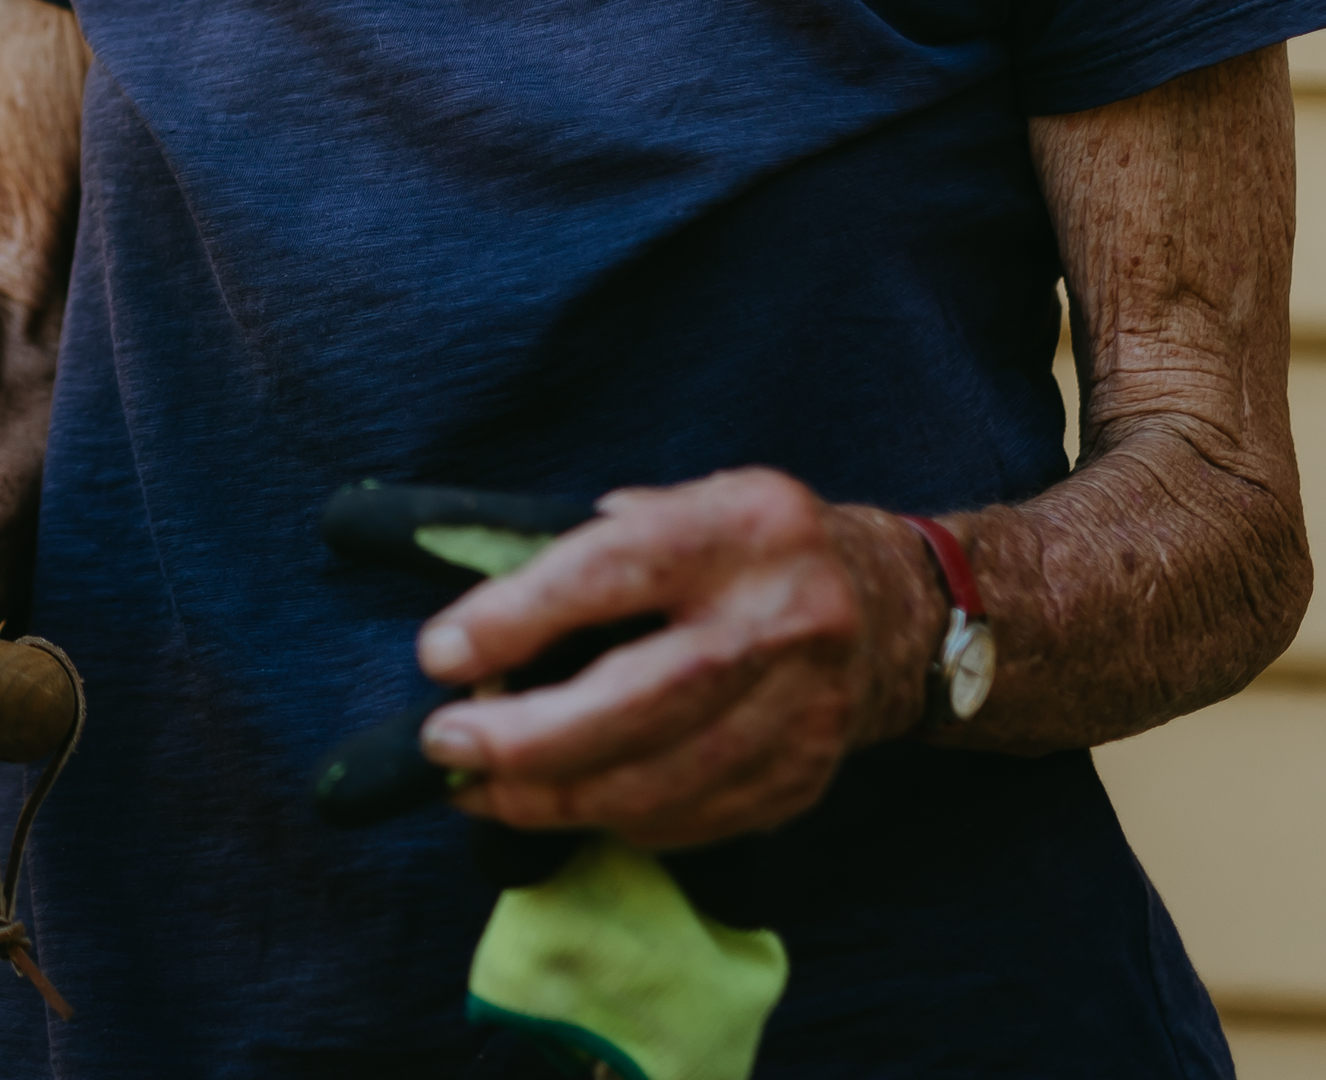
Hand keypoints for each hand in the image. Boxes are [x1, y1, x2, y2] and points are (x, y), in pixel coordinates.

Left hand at [414, 469, 941, 847]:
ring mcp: (810, 706)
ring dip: (556, 797)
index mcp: (743, 525)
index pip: (614, 571)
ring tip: (480, 790)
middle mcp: (788, 615)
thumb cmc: (740, 549)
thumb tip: (474, 637)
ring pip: (668, 778)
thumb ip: (590, 553)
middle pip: (649, 698)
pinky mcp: (808, 775)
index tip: (438, 654)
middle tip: (445, 746)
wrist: (887, 607)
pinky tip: (563, 804)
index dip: (518, 617)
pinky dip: (616, 819)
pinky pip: (694, 817)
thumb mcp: (682, 507)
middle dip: (531, 737)